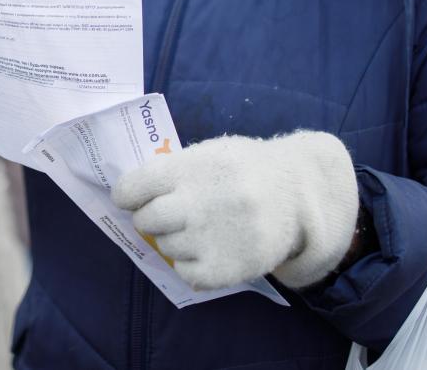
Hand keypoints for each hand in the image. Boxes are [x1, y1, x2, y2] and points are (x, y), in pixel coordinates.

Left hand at [112, 131, 359, 289]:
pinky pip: (185, 272)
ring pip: (166, 247)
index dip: (127, 195)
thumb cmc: (246, 170)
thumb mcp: (211, 154)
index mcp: (191, 167)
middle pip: (146, 220)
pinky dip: (192, 263)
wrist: (299, 194)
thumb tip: (131, 197)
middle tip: (168, 215)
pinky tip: (210, 248)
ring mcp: (211, 238)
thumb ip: (173, 172)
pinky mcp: (224, 269)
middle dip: (150, 218)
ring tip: (203, 228)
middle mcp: (198, 202)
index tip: (131, 199)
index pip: (133, 188)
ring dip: (176, 239)